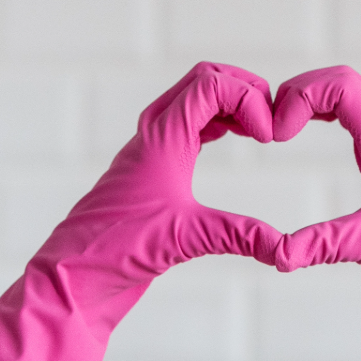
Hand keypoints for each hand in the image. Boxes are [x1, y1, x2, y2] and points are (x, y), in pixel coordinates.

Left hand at [0, 63, 283, 360]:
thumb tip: (287, 249)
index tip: (268, 135)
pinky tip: (236, 139)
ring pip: (193, 101)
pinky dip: (216, 122)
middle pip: (202, 80)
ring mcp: (150, 151)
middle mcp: (153, 136)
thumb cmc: (115, 253)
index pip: (209, 85)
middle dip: (242, 88)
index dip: (247, 97)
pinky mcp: (150, 170)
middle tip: (270, 120)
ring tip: (260, 129)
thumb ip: (240, 236)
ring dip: (229, 103)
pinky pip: (188, 125)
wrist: (73, 279)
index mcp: (160, 140)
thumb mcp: (186, 239)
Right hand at [269, 66, 360, 360]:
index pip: (338, 84)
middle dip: (302, 93)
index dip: (298, 97)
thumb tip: (274, 255)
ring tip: (289, 126)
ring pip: (359, 96)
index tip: (277, 135)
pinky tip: (324, 134)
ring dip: (321, 101)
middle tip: (273, 124)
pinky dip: (339, 114)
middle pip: (344, 81)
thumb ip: (319, 244)